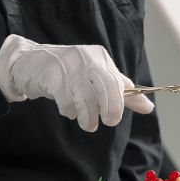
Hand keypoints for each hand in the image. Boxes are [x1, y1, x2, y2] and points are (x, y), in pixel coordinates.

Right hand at [0, 34, 153, 132]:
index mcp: (101, 58)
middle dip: (111, 110)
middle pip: (109, 87)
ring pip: (87, 99)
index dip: (120, 104)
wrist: (30, 63)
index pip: (119, 82)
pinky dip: (69, 111)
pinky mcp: (52, 76)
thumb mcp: (97, 79)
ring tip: (84, 121)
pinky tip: (66, 107)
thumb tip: (149, 107)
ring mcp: (69, 66)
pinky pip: (67, 102)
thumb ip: (123, 93)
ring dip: (86, 117)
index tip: (112, 119)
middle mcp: (87, 58)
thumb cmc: (69, 74)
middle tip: (106, 122)